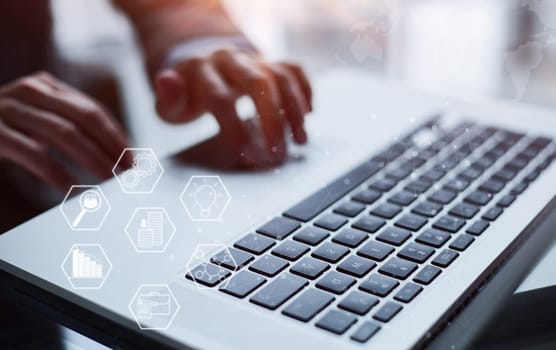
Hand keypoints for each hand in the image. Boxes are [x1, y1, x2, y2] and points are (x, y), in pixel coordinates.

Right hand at [0, 72, 131, 190]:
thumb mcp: (38, 122)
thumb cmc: (4, 131)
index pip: (92, 110)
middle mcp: (28, 91)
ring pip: (62, 132)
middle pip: (83, 117)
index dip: (116, 136)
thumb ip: (69, 128)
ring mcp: (7, 109)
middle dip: (111, 146)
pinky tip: (69, 188)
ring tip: (110, 180)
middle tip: (128, 172)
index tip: (134, 160)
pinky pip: (30, 151)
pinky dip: (54, 170)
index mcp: (45, 86)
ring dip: (92, 158)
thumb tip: (115, 156)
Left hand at [154, 49, 311, 166]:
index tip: (244, 152)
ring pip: (281, 76)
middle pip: (258, 82)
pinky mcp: (271, 61)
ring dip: (294, 109)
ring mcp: (254, 59)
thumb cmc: (189, 95)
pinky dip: (305, 89)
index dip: (233, 125)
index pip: (220, 96)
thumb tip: (167, 81)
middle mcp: (231, 60)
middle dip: (271, 118)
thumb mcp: (171, 103)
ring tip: (300, 140)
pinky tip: (308, 113)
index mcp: (201, 69)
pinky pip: (294, 69)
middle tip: (278, 151)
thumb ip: (169, 99)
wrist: (204, 68)